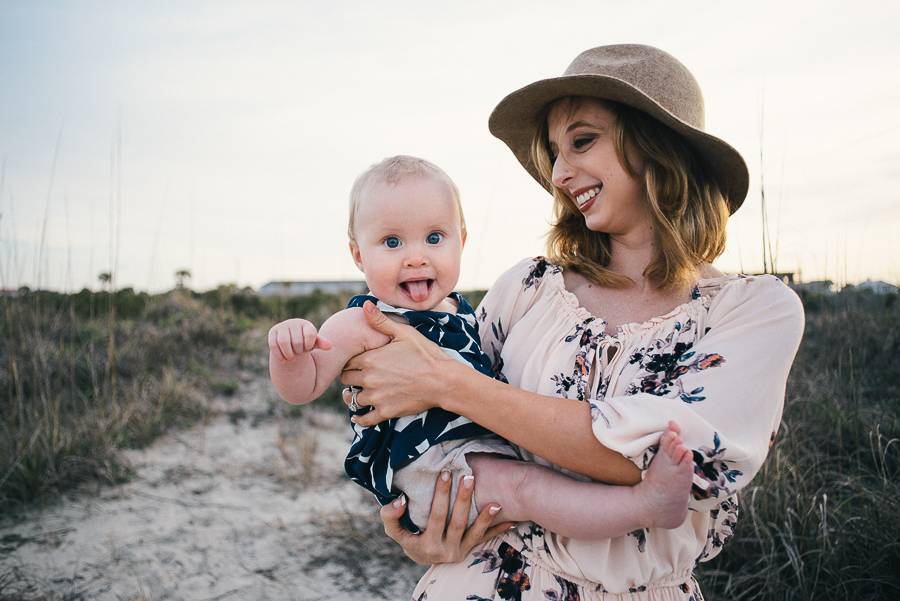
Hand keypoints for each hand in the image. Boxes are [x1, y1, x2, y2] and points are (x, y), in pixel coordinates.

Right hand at [268, 318, 331, 361]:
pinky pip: (273, 344)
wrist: (291, 342)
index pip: (310, 335)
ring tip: (292, 359)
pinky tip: (284, 361)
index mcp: (306, 324)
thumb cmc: (306, 343)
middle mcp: (293, 322)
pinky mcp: (272, 332)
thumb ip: (322, 343)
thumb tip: (330, 346)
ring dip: (288, 354)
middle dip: (298, 351)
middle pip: (297, 341)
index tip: (308, 348)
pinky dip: (279, 355)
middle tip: (299, 353)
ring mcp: (282, 326)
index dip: (309, 345)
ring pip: (284, 342)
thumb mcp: (314, 343)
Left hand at [340, 301, 459, 425]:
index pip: (347, 361)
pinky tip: (358, 416)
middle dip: (350, 378)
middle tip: (356, 377)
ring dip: (353, 397)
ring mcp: (376, 397)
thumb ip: (381, 321)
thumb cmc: (426, 354)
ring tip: (357, 394)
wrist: (443, 381)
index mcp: (370, 359)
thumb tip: (365, 305)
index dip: (350, 361)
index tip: (355, 362)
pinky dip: (359, 418)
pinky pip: (364, 419)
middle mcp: (369, 379)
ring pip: (352, 399)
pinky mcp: (385, 412)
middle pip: (346, 380)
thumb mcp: (404, 333)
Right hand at [380, 470, 513, 565]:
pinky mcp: (469, 549)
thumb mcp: (394, 531)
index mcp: (427, 545)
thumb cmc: (408, 538)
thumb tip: (401, 500)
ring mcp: (460, 551)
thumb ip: (391, 516)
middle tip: (469, 477)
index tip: (445, 473)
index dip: (441, 496)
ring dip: (486, 517)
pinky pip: (485, 539)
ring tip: (495, 502)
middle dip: (463, 498)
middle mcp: (445, 551)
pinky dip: (498, 529)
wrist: (422, 557)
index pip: (436, 516)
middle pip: (457, 522)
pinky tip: (511, 520)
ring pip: (475, 533)